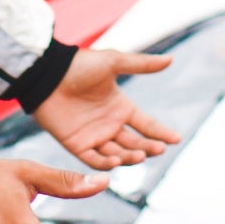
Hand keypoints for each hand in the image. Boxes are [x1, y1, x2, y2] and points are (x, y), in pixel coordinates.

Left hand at [33, 49, 180, 169]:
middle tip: (158, 149)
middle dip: (149, 148)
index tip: (176, 139)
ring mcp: (94, 136)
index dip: (161, 132)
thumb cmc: (79, 65)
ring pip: (119, 154)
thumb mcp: (113, 62)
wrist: (48, 74)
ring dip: (131, 157)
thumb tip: (170, 60)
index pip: (147, 124)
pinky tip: (116, 160)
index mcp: (121, 107)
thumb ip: (141, 64)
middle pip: (136, 143)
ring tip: (140, 155)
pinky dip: (106, 163)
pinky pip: (94, 160)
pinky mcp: (77, 145)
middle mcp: (110, 124)